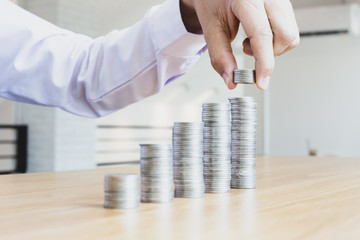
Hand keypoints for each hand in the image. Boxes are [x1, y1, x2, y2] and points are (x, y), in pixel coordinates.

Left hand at [180, 0, 299, 89]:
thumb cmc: (212, 2)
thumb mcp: (211, 28)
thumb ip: (220, 56)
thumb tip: (231, 79)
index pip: (262, 35)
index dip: (264, 63)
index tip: (262, 81)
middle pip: (286, 35)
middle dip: (269, 54)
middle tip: (246, 49)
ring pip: (290, 34)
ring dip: (271, 47)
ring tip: (250, 40)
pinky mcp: (283, 3)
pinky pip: (289, 28)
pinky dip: (274, 40)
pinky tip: (257, 34)